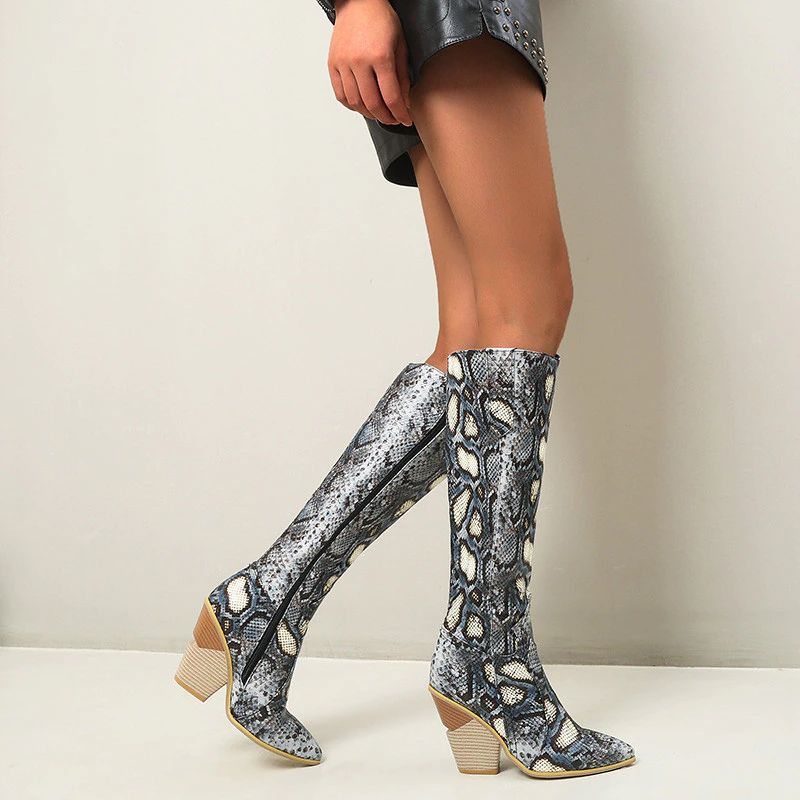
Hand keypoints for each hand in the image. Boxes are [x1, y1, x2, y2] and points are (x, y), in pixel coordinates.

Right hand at [328, 0, 412, 125]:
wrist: (358, 2)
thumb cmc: (381, 19)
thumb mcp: (400, 45)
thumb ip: (402, 76)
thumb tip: (404, 102)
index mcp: (380, 56)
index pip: (391, 97)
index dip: (400, 113)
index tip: (405, 120)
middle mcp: (359, 61)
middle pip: (372, 104)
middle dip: (385, 117)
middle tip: (393, 119)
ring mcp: (343, 63)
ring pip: (355, 102)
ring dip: (369, 113)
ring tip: (378, 113)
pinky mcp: (332, 64)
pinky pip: (341, 95)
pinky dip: (352, 105)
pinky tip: (361, 105)